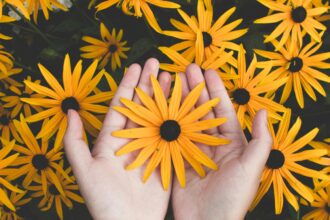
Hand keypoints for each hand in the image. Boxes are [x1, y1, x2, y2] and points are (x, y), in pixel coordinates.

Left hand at [63, 58, 171, 219]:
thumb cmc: (103, 201)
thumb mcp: (84, 171)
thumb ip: (74, 142)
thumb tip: (70, 112)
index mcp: (111, 140)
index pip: (121, 106)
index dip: (128, 85)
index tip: (136, 66)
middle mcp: (132, 141)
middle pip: (142, 107)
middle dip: (149, 85)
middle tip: (158, 64)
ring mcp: (150, 149)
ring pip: (158, 117)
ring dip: (165, 97)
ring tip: (173, 78)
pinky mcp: (165, 159)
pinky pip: (172, 135)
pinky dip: (178, 119)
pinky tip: (184, 105)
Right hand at [171, 64, 272, 219]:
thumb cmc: (232, 197)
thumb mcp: (251, 168)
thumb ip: (260, 140)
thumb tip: (263, 111)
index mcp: (231, 143)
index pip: (222, 110)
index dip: (215, 90)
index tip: (207, 71)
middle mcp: (211, 144)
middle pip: (201, 111)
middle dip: (194, 89)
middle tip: (184, 70)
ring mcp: (193, 151)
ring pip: (185, 120)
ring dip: (178, 101)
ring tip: (170, 82)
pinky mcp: (177, 160)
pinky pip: (171, 137)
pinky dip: (166, 122)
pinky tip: (159, 107)